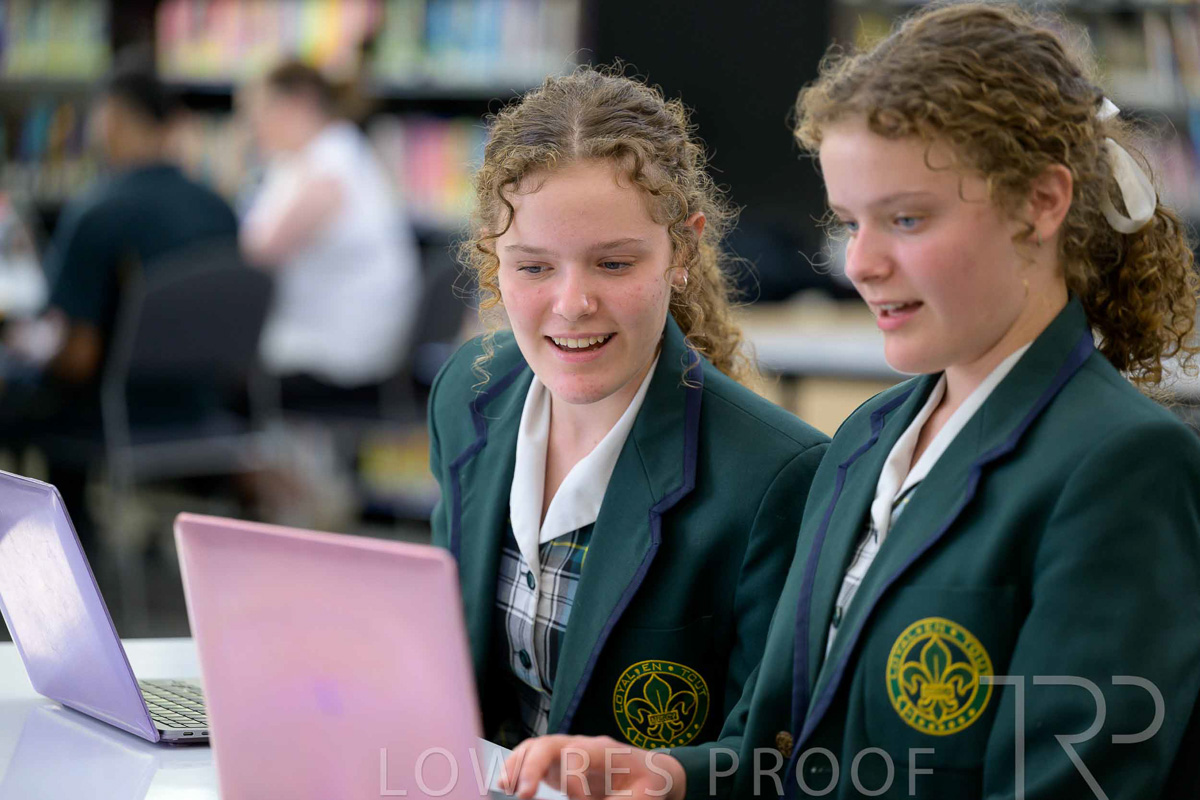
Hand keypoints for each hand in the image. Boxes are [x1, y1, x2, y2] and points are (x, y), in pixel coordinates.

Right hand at [502, 735, 685, 799]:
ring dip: (518, 766)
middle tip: (523, 795)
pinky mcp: (557, 763)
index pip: (578, 754)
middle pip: (549, 744)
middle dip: (533, 766)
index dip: (573, 782)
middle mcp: (581, 744)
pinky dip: (517, 768)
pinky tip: (506, 784)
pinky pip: (532, 757)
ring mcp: (566, 750)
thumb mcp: (642, 796)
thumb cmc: (648, 783)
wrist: (650, 771)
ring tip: (505, 787)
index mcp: (604, 750)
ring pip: (535, 747)